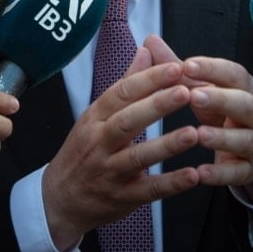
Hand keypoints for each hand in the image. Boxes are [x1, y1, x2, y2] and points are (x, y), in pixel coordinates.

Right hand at [42, 39, 200, 250]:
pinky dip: (171, 184)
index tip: (175, 68)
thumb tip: (146, 50)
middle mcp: (99, 143)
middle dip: (157, 105)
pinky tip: (193, 175)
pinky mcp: (122, 198)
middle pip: (127, 121)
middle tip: (186, 92)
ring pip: (138, 157)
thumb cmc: (83, 152)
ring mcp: (109, 172)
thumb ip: (125, 84)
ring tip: (194, 133)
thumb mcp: (95, 116)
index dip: (148, 80)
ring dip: (167, 145)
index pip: (120, 93)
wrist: (59, 200)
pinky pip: (148, 191)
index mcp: (94, 118)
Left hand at [173, 37, 252, 206]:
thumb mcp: (205, 88)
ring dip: (222, 137)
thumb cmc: (225, 111)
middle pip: (245, 104)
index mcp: (244, 88)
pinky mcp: (250, 169)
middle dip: (221, 99)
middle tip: (194, 95)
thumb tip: (150, 40)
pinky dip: (220, 173)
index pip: (234, 73)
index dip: (213, 68)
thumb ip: (178, 68)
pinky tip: (200, 172)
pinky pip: (238, 172)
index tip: (188, 64)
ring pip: (245, 139)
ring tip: (199, 134)